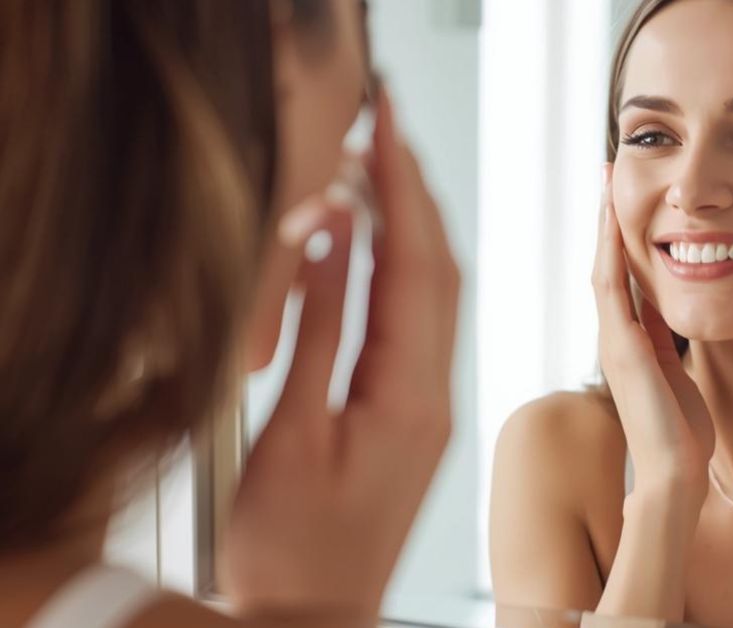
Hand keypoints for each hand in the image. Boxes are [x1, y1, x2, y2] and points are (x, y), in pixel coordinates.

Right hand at [219, 86, 459, 620]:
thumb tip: (331, 239)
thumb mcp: (290, 432)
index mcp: (408, 397)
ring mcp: (431, 407)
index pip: (413, 265)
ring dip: (414, 227)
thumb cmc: (292, 548)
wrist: (317, 614)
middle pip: (439, 270)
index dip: (400, 187)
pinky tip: (383, 250)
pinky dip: (407, 274)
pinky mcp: (416, 417)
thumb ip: (318, 329)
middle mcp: (435, 396)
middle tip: (386, 130)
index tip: (385, 127)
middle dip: (415, 192)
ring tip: (383, 169)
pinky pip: (423, 327)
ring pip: (438, 296)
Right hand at [592, 165, 713, 505]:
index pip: (623, 274)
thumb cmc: (681, 431)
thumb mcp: (675, 372)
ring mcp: (612, 340)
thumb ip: (663, 342)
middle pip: (605, 261)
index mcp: (631, 338)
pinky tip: (614, 221)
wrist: (673, 472)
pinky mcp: (621, 349)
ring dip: (604, 222)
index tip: (624, 194)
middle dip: (606, 215)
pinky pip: (611, 290)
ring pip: (603, 266)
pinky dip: (610, 252)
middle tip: (606, 168)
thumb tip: (663, 316)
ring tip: (605, 179)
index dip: (621, 233)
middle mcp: (614, 334)